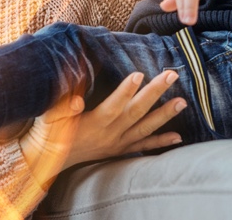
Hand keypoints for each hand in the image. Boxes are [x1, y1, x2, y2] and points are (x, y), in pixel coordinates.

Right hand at [19, 71, 184, 185]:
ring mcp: (116, 143)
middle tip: (171, 75)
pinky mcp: (119, 150)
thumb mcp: (50, 117)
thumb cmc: (49, 132)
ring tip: (182, 102)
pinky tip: (177, 136)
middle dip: (155, 93)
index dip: (126, 90)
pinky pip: (143, 146)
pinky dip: (160, 142)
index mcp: (93, 122)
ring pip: (144, 128)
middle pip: (136, 111)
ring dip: (164, 115)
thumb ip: (62, 107)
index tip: (139, 74)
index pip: (113, 105)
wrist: (49, 159)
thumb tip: (76, 101)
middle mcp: (109, 133)